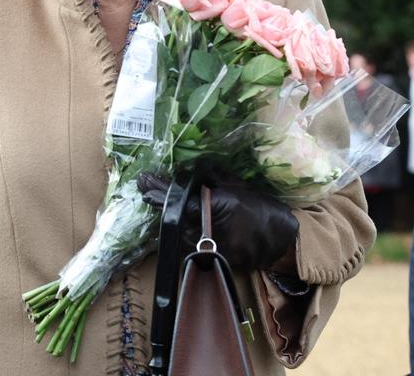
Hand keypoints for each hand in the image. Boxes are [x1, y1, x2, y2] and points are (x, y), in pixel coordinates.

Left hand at [137, 173, 298, 271]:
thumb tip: (186, 170)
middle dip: (160, 202)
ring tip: (155, 200)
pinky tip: (176, 220)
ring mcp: (215, 248)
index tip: (144, 183)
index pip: (180, 201)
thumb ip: (211, 179)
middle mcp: (214, 230)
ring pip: (182, 233)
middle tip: (145, 189)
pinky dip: (185, 232)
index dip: (160, 192)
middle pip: (176, 218)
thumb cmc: (261, 207)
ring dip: (170, 218)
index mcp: (219, 207)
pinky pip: (194, 245)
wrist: (285, 238)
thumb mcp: (237, 186)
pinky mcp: (217, 260)